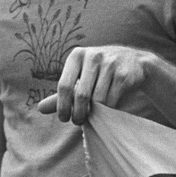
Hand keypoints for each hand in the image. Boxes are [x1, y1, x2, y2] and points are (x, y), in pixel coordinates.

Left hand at [37, 46, 154, 124]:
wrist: (135, 62)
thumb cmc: (101, 72)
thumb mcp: (81, 77)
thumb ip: (63, 92)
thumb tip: (40, 109)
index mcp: (77, 55)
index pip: (64, 85)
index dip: (62, 106)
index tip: (64, 118)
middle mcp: (93, 56)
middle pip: (81, 95)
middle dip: (79, 113)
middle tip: (79, 121)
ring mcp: (110, 63)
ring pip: (98, 99)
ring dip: (95, 113)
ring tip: (94, 115)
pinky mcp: (124, 73)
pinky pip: (112, 100)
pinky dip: (108, 109)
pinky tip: (108, 109)